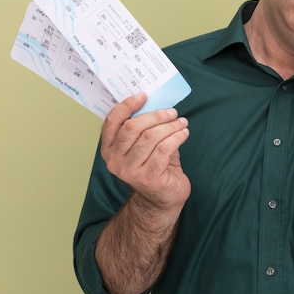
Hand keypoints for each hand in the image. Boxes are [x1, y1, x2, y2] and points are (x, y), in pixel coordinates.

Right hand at [100, 93, 190, 210]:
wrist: (163, 197)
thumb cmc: (155, 166)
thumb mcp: (144, 145)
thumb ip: (144, 127)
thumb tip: (157, 103)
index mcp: (109, 149)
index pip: (112, 122)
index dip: (126, 106)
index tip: (144, 95)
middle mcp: (115, 161)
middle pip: (133, 127)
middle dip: (155, 115)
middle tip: (172, 112)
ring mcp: (130, 171)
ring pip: (150, 137)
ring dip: (170, 126)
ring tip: (182, 122)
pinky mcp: (149, 178)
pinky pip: (164, 150)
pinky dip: (176, 137)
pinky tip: (184, 133)